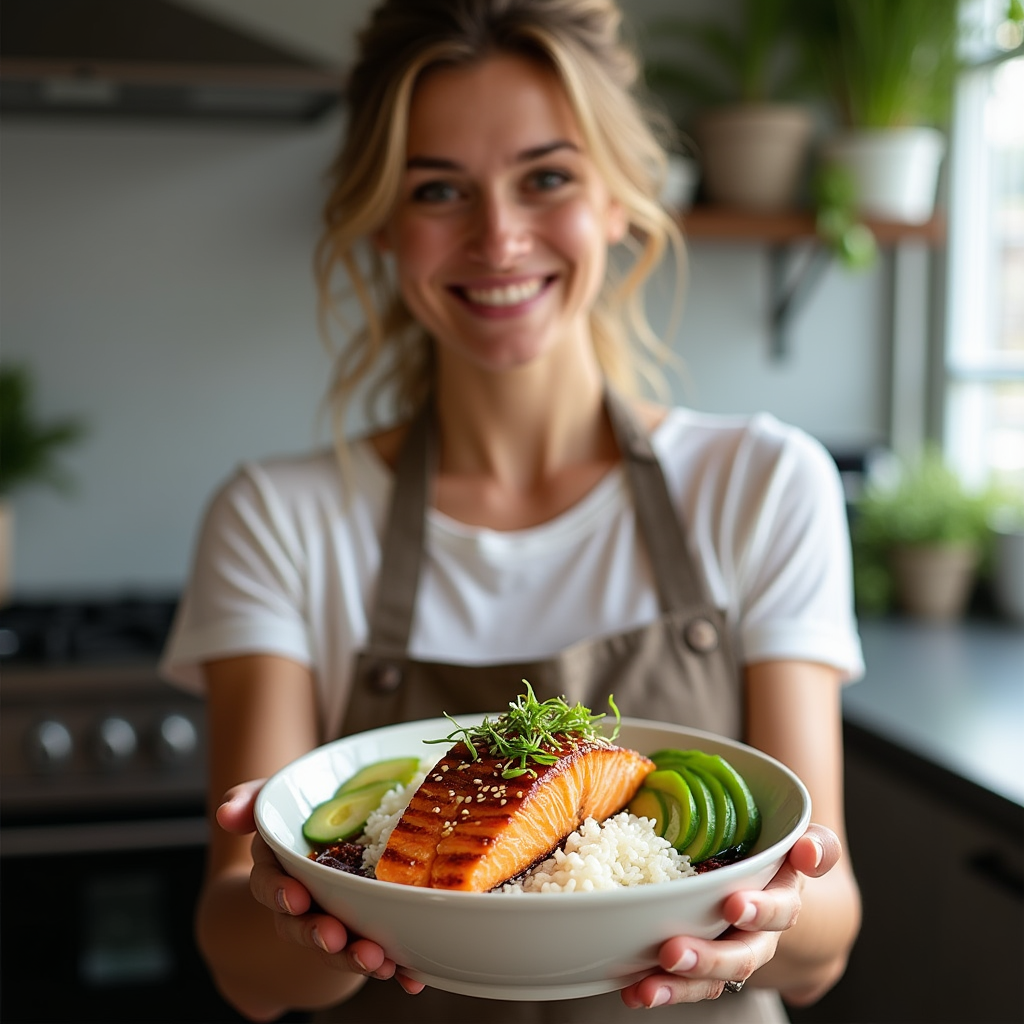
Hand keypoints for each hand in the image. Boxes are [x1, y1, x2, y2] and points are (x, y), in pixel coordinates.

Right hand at [216, 779, 425, 994]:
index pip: (268, 885)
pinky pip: (378, 950)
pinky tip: (412, 977)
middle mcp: (301, 901)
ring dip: (355, 956)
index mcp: (277, 869)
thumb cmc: (300, 812)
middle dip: (318, 935)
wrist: (335, 829)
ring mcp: (333, 918)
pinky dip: (396, 966)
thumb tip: (226, 813)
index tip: (295, 898)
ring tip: (379, 962)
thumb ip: (248, 800)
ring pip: (339, 945)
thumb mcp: (273, 797)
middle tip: (335, 939)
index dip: (278, 893)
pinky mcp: (365, 929)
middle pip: (302, 925)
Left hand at [620, 823, 841, 1008]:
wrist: (768, 887)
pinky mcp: (703, 965)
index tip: (733, 905)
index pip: (780, 909)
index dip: (760, 910)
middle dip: (709, 958)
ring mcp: (730, 953)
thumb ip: (815, 846)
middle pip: (742, 955)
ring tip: (648, 988)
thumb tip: (809, 853)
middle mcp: (759, 935)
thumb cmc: (777, 857)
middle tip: (674, 952)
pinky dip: (660, 989)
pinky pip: (686, 984)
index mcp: (782, 900)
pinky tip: (633, 990)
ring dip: (680, 986)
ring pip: (712, 979)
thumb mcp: (798, 843)